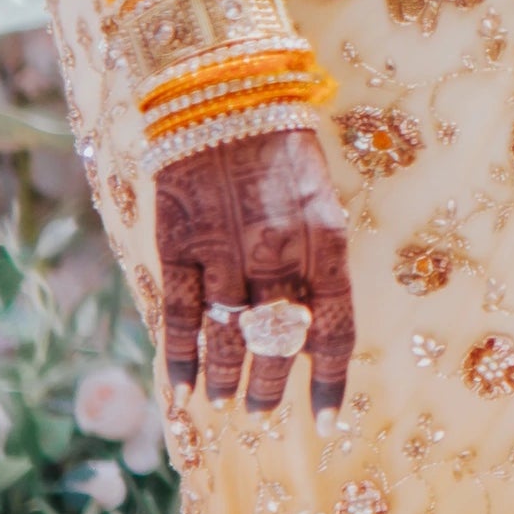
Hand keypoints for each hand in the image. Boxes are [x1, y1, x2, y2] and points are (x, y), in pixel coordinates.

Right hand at [155, 127, 356, 417]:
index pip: (335, 333)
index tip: (327, 422)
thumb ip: (319, 263)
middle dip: (273, 388)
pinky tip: (184, 389)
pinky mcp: (177, 244)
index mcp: (327, 242)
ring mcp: (224, 251)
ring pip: (229, 339)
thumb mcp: (321, 201)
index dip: (331, 383)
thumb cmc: (282, 148)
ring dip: (229, 379)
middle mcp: (279, 253)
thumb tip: (312, 332)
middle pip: (279, 345)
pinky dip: (181, 359)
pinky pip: (181, 317)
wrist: (225, 90)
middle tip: (265, 413)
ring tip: (230, 403)